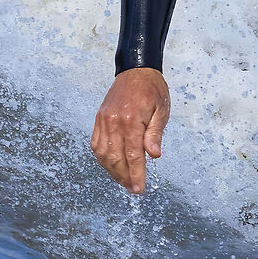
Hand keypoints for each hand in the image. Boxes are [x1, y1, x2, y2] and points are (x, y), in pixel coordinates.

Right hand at [91, 67, 170, 193]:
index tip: (139, 189)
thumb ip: (155, 134)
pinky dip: (102, 158)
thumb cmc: (152, 90)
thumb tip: (153, 155)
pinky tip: (111, 166)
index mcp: (132, 120)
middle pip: (115, 158)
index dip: (136, 175)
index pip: (133, 155)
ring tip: (123, 181)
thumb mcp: (162, 111)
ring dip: (112, 171)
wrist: (136, 70)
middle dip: (124, 177)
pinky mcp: (99, 119)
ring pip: (103, 154)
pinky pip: (96, 144)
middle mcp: (114, 121)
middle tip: (133, 188)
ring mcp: (103, 120)